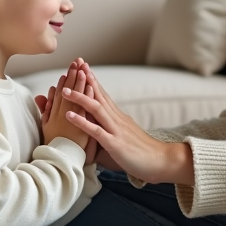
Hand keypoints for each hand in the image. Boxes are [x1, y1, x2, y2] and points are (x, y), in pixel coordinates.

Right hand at [40, 63, 97, 162]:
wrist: (58, 162)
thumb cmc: (55, 146)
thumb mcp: (46, 127)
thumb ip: (45, 110)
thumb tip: (42, 96)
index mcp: (56, 115)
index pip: (62, 93)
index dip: (67, 80)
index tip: (70, 68)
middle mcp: (62, 116)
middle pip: (68, 92)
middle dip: (73, 76)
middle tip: (76, 62)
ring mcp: (71, 122)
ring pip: (75, 99)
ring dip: (79, 83)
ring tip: (83, 69)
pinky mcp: (80, 129)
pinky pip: (83, 110)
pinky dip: (86, 98)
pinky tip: (90, 87)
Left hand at [60, 58, 193, 184]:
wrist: (161, 160)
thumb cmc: (142, 152)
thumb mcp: (125, 135)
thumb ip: (112, 129)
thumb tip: (100, 127)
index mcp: (118, 117)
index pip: (103, 94)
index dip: (92, 80)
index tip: (82, 67)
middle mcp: (117, 119)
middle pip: (99, 95)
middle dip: (85, 80)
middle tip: (74, 64)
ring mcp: (116, 130)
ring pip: (96, 109)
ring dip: (79, 97)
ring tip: (64, 89)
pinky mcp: (115, 143)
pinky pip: (96, 130)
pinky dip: (81, 122)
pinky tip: (69, 115)